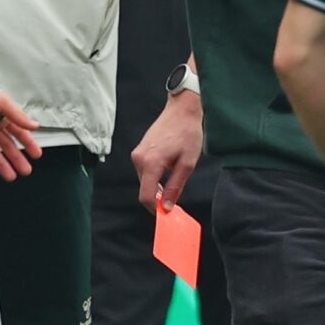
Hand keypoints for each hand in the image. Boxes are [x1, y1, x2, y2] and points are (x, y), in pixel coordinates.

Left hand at [0, 88, 41, 184]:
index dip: (28, 143)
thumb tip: (35, 125)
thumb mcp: (0, 102)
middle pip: (6, 145)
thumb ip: (18, 115)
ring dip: (1, 165)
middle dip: (17, 159)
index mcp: (0, 115)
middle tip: (26, 170)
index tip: (36, 155)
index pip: (18, 132)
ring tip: (10, 177)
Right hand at [133, 90, 204, 207]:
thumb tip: (166, 206)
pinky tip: (169, 170)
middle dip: (157, 198)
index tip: (166, 214)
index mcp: (150, 163)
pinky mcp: (139, 150)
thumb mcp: (188, 163)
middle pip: (144, 189)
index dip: (154, 209)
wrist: (181, 110)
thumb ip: (175, 186)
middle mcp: (138, 159)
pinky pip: (144, 170)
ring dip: (157, 186)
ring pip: (144, 180)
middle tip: (174, 201)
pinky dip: (154, 176)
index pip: (146, 196)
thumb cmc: (188, 134)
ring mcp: (137, 154)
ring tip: (175, 179)